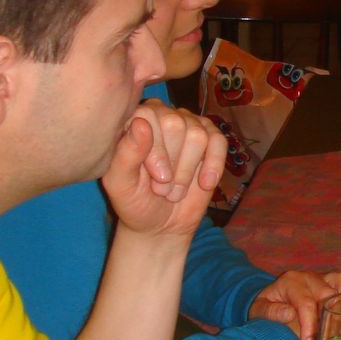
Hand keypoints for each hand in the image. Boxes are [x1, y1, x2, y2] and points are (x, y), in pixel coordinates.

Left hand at [101, 100, 224, 237]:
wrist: (162, 223)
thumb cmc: (135, 201)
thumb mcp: (121, 184)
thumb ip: (126, 154)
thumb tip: (141, 123)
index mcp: (135, 122)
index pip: (149, 116)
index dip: (156, 149)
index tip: (156, 178)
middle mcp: (162, 117)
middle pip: (176, 124)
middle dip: (173, 163)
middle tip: (162, 188)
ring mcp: (189, 126)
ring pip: (198, 135)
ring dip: (188, 170)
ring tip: (176, 190)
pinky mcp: (211, 140)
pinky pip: (219, 141)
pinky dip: (214, 165)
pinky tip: (204, 183)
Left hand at [249, 269, 340, 339]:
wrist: (273, 296)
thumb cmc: (267, 306)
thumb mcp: (259, 310)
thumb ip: (270, 312)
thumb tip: (289, 314)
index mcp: (291, 282)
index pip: (306, 303)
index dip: (310, 325)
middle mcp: (310, 276)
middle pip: (329, 293)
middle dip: (333, 318)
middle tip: (334, 339)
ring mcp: (324, 276)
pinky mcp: (334, 279)